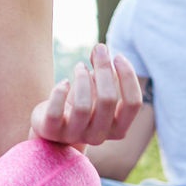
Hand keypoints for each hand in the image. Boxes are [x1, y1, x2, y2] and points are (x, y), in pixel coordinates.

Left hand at [29, 44, 144, 147]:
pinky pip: (55, 112)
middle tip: (99, 50)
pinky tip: (64, 83)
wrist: (53, 127)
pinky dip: (59, 91)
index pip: (132, 104)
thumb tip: (100, 49)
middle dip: (104, 68)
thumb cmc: (82, 104)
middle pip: (108, 100)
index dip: (128, 76)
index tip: (118, 56)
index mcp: (118, 129)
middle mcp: (99, 136)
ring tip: (80, 66)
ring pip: (83, 107)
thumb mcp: (97, 89)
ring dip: (82, 78)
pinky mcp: (52, 132)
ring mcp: (75, 136)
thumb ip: (103, 70)